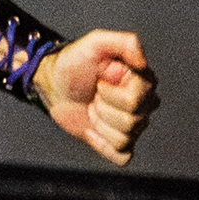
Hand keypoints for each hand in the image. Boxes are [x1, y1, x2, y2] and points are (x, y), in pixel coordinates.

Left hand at [38, 29, 154, 164]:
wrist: (54, 84)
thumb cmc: (75, 62)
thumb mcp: (96, 43)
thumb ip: (125, 43)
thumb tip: (144, 63)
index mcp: (145, 81)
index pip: (136, 100)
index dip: (111, 92)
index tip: (100, 78)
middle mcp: (145, 104)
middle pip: (132, 121)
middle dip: (103, 107)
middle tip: (94, 93)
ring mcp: (133, 125)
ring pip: (124, 138)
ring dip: (101, 123)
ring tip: (92, 107)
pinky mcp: (119, 143)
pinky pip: (122, 156)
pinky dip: (104, 145)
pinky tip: (93, 130)